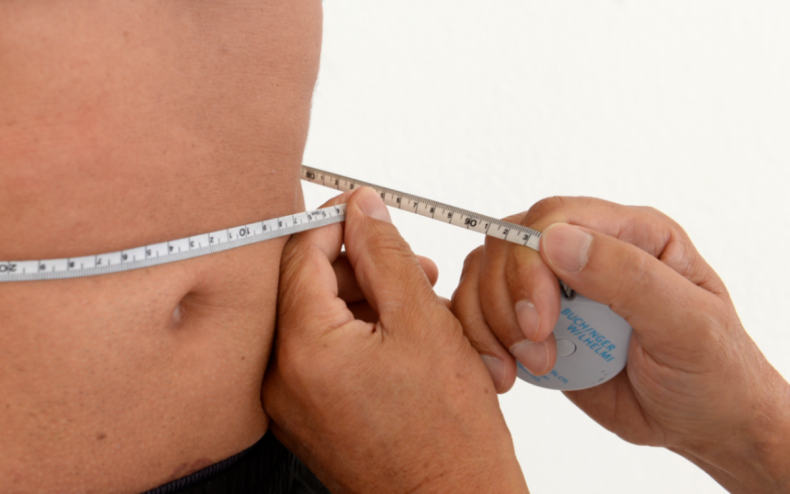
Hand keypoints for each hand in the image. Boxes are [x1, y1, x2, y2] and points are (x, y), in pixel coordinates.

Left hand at [262, 188, 528, 493]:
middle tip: (407, 262)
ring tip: (414, 299)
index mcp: (304, 349)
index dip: (335, 220)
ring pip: (314, 318)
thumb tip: (362, 207)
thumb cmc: (448, 431)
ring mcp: (289, 402)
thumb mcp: (423, 322)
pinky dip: (354, 331)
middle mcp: (280, 378)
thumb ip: (386, 254)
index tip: (366, 206)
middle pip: (303, 285)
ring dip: (360, 296)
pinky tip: (398, 332)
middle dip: (356, 262)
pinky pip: (319, 353)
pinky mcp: (305, 416)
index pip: (301, 254)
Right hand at [452, 197, 789, 492]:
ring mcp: (555, 288)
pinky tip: (504, 375)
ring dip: (491, 324)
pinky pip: (481, 314)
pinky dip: (479, 343)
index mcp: (630, 232)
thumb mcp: (688, 324)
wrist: (705, 423)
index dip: (531, 263)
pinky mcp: (534, 324)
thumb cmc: (712, 371)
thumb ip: (627, 277)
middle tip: (538, 353)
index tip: (541, 322)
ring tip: (529, 368)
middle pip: (507, 244)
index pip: (554, 218)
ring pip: (484, 276)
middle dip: (508, 300)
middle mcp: (586, 250)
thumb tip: (555, 241)